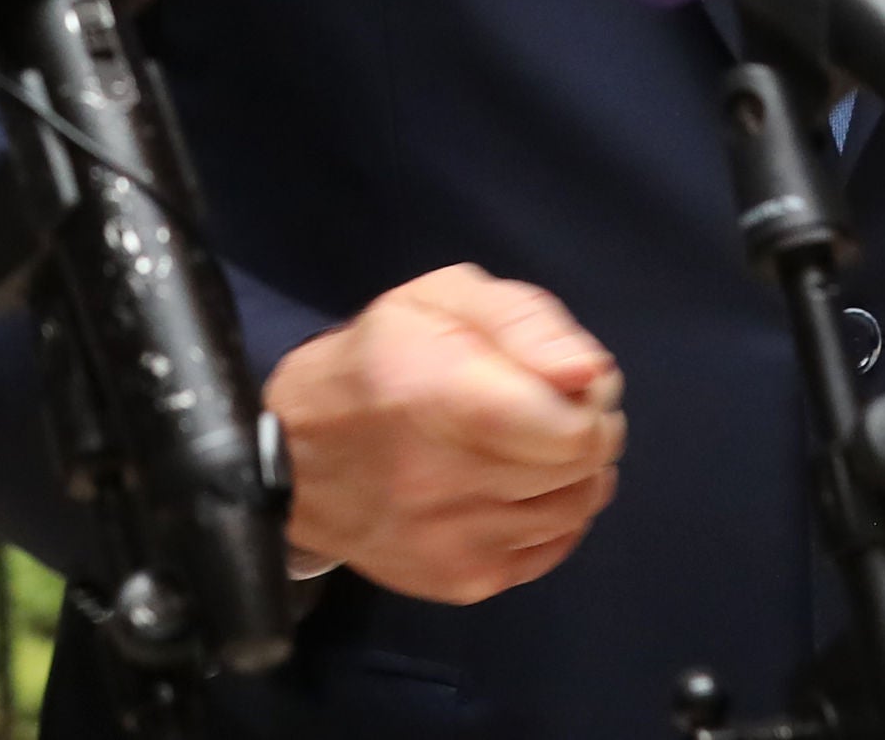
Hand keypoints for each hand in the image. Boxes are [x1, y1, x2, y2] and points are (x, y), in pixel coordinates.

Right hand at [267, 263, 625, 601]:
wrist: (292, 460)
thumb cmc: (379, 359)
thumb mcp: (443, 300)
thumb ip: (526, 324)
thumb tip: (590, 373)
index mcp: (442, 400)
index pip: (572, 432)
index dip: (591, 400)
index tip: (570, 381)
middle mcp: (445, 484)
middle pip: (582, 469)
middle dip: (589, 429)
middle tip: (554, 409)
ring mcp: (451, 545)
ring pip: (575, 511)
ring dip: (576, 474)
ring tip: (537, 446)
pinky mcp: (457, 583)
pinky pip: (552, 550)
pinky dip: (554, 515)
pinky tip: (519, 487)